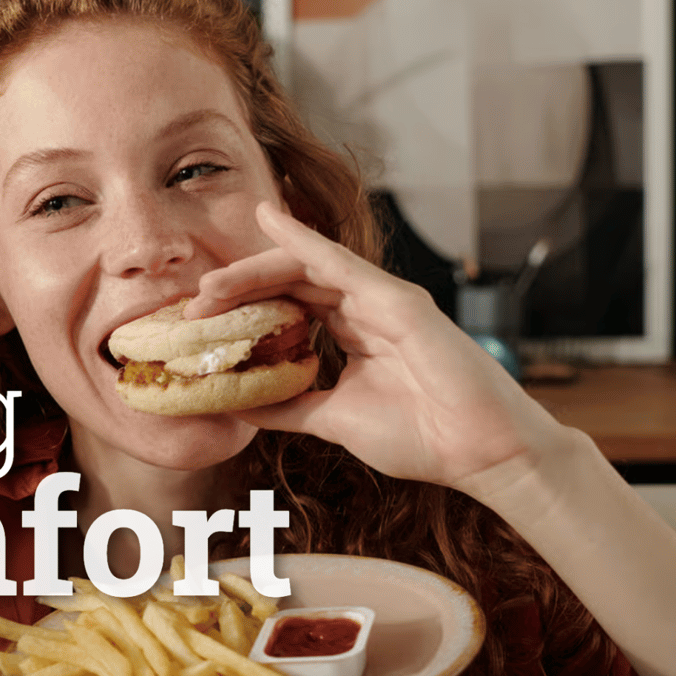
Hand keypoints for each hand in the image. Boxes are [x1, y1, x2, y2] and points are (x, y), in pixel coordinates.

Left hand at [182, 202, 572, 489]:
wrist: (481, 455)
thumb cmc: (423, 437)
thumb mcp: (335, 420)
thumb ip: (292, 407)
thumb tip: (245, 406)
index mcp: (353, 332)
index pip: (288, 303)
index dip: (243, 306)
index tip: (199, 322)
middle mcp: (365, 308)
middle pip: (289, 280)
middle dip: (238, 287)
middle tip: (194, 302)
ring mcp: (383, 299)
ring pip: (306, 266)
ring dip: (254, 269)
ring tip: (211, 283)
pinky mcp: (399, 300)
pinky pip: (340, 262)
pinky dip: (302, 239)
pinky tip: (270, 220)